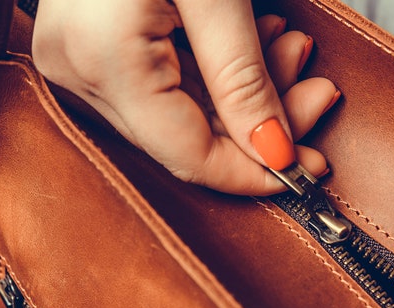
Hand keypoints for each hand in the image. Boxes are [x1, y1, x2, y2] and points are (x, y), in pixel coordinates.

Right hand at [32, 0, 339, 194]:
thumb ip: (245, 79)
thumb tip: (275, 153)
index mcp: (104, 60)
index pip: (190, 156)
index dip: (254, 171)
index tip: (308, 166)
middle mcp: (77, 73)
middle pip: (187, 140)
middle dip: (261, 124)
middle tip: (317, 94)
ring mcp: (76, 63)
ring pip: (178, 118)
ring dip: (243, 97)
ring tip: (290, 52)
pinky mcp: (87, 50)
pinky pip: (161, 88)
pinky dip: (213, 77)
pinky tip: (252, 50)